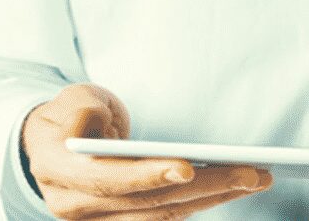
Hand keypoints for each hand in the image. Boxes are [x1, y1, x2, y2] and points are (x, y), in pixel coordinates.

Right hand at [22, 84, 272, 219]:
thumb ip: (82, 109)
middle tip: (251, 172)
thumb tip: (93, 123)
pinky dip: (200, 202)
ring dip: (213, 198)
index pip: (109, 181)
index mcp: (59, 173)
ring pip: (164, 215)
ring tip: (256, 178)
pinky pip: (166, 217)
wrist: (53, 146)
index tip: (188, 166)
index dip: (148, 175)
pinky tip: (232, 187)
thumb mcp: (72, 99)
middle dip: (205, 188)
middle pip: (150, 203)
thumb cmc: (69, 115)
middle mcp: (76, 207)